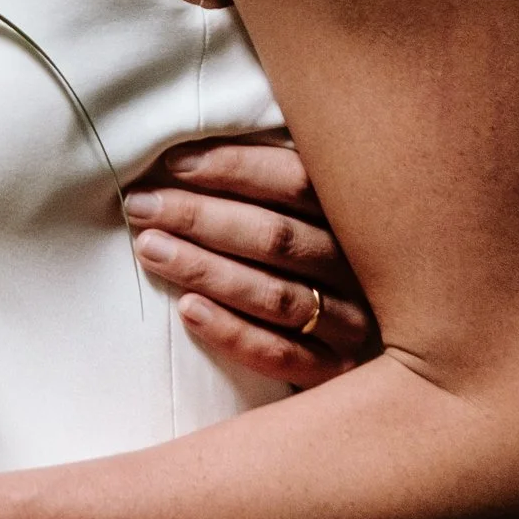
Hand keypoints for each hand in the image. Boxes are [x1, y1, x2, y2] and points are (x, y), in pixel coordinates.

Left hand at [123, 131, 378, 388]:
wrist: (376, 356)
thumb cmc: (315, 253)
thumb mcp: (311, 208)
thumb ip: (274, 179)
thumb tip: (193, 146)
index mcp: (359, 213)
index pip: (296, 180)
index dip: (233, 167)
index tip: (173, 164)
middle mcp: (364, 267)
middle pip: (277, 237)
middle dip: (200, 218)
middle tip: (142, 206)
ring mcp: (354, 323)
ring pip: (275, 295)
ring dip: (205, 269)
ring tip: (150, 248)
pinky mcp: (337, 371)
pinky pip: (279, 354)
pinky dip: (230, 331)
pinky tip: (187, 309)